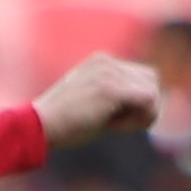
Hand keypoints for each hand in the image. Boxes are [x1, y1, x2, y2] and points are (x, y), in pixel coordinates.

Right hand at [34, 55, 160, 150]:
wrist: (37, 128)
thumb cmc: (62, 125)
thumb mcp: (91, 103)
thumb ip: (117, 98)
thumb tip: (152, 106)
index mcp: (101, 61)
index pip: (140, 75)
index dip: (137, 101)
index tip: (117, 119)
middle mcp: (107, 62)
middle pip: (151, 79)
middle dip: (144, 106)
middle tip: (121, 125)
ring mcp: (109, 73)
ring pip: (152, 92)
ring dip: (142, 114)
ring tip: (117, 127)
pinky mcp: (111, 89)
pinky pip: (148, 102)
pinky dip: (139, 119)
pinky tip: (116, 128)